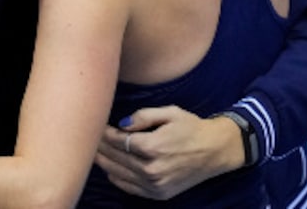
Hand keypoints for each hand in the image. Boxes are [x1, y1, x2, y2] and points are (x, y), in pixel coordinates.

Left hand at [94, 106, 242, 200]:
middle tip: (89, 137)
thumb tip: (121, 123)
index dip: (104, 133)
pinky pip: (130, 188)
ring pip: (118, 174)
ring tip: (94, 152)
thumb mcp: (170, 112)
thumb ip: (143, 116)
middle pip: (115, 158)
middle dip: (100, 147)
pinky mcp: (159, 194)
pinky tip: (110, 169)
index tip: (97, 125)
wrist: (216, 150)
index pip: (118, 141)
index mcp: (153, 147)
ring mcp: (155, 185)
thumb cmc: (192, 127)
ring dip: (104, 163)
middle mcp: (152, 169)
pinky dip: (117, 179)